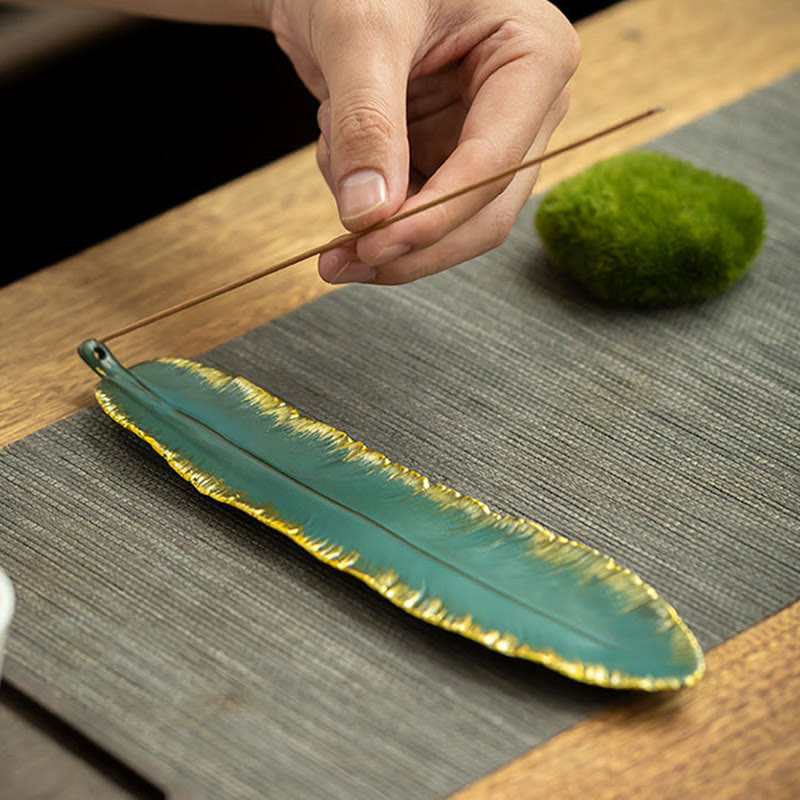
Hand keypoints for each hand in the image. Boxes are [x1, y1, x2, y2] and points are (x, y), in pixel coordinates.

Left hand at [267, 0, 579, 284]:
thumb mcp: (361, 30)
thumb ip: (368, 121)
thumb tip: (370, 214)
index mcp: (533, 57)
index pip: (493, 165)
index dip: (433, 217)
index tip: (372, 244)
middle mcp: (523, 106)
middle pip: (482, 214)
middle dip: (408, 244)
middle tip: (341, 263)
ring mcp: (486, 136)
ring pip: (446, 224)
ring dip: (379, 216)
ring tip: (327, 149)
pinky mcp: (448, 154)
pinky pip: (414, 209)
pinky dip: (368, 200)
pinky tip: (337, 149)